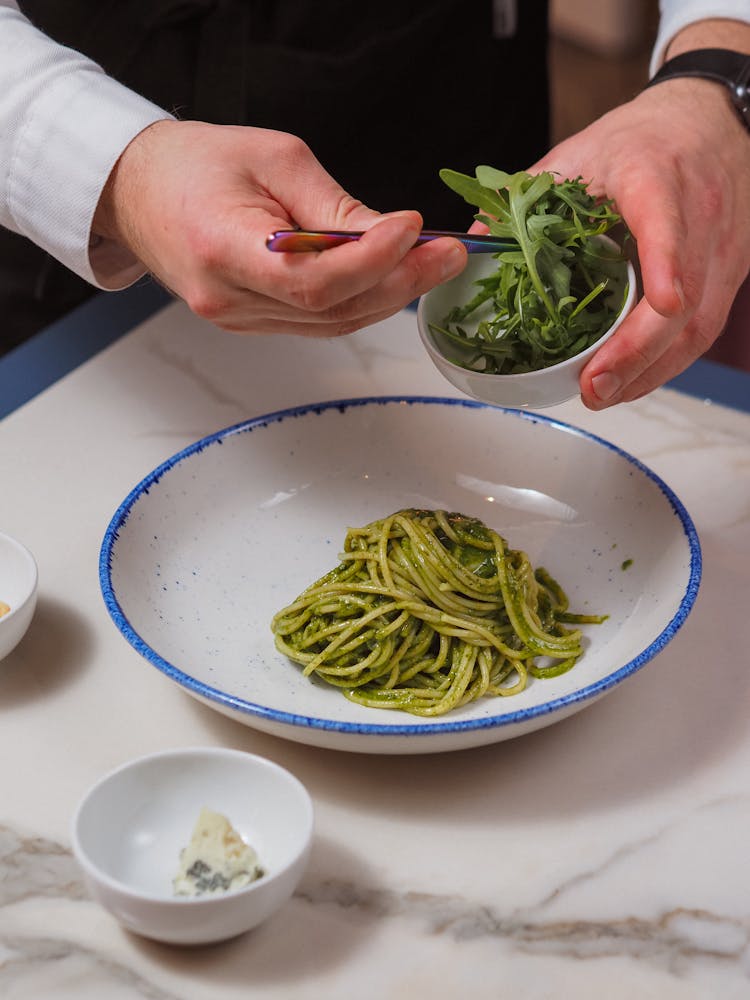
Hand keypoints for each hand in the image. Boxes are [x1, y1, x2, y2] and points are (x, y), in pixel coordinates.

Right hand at [93, 120, 466, 335]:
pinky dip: (359, 300)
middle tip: (450, 253)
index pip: (312, 279)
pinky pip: (317, 321)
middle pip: (332, 310)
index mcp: (221, 248)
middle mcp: (228, 298)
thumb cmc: (196, 163)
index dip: (371, 260)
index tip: (413, 227)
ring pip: (332, 323)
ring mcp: (238, 319)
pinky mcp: (250, 323)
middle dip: (401, 281)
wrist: (139, 191)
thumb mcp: (273, 159)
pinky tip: (390, 276)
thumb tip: (395, 234)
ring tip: (433, 262)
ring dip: (389, 295)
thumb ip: (333, 204)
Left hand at [530, 80, 749, 408]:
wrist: (706, 123)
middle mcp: (698, 216)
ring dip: (650, 370)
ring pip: (698, 325)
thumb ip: (524, 197)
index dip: (669, 263)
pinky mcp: (727, 276)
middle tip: (594, 385)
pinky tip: (630, 380)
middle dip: (639, 350)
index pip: (668, 222)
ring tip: (603, 394)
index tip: (665, 302)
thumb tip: (471, 241)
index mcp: (656, 177)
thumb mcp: (577, 154)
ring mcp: (719, 251)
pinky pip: (701, 330)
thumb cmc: (641, 140)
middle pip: (686, 297)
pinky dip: (664, 363)